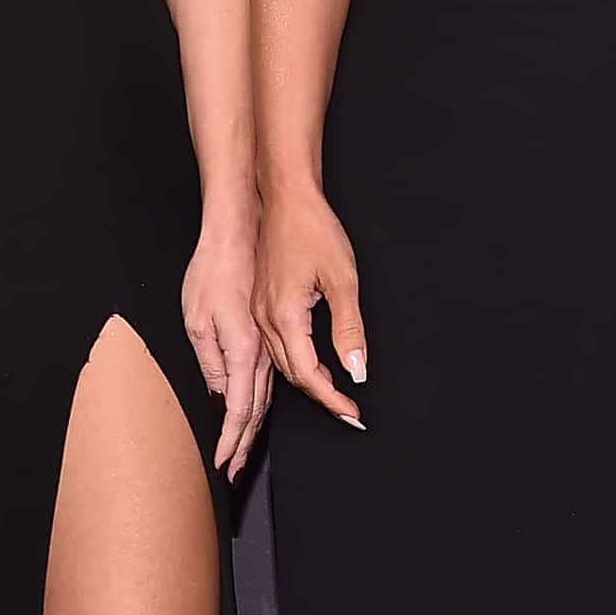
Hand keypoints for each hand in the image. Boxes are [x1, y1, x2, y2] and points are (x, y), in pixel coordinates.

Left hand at [183, 222, 271, 480]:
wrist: (241, 234)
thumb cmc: (214, 271)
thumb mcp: (197, 320)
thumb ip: (210, 363)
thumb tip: (218, 398)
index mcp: (244, 352)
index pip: (239, 411)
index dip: (230, 443)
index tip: (222, 467)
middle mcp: (262, 355)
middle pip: (256, 413)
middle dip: (243, 448)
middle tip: (234, 476)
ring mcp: (268, 346)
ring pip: (264, 400)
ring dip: (251, 432)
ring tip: (241, 457)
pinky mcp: (268, 336)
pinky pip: (266, 382)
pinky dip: (259, 408)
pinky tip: (252, 418)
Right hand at [252, 190, 366, 428]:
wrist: (286, 199)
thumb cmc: (313, 229)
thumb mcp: (344, 281)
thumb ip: (350, 331)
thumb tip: (356, 369)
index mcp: (284, 316)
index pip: (309, 374)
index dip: (332, 399)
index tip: (351, 415)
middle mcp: (265, 319)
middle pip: (293, 375)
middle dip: (322, 397)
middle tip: (348, 411)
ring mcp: (259, 312)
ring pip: (282, 363)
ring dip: (308, 381)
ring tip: (334, 394)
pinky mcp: (260, 304)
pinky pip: (275, 346)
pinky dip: (296, 362)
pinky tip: (313, 364)